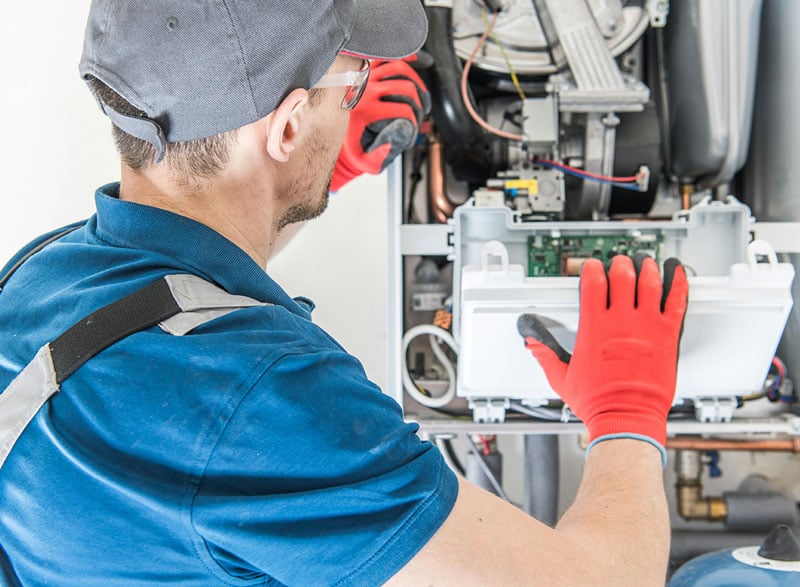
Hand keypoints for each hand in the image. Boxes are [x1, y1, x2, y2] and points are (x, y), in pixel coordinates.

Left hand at [330, 58, 429, 191]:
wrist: (331, 129)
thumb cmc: (351, 144)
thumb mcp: (363, 158)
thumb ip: (379, 157)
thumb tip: (394, 142)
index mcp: (365, 111)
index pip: (403, 110)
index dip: (414, 121)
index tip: (413, 128)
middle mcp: (365, 90)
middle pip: (405, 87)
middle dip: (418, 103)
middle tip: (419, 114)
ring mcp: (365, 76)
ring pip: (399, 67)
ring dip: (416, 81)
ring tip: (419, 96)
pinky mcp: (366, 68)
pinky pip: (387, 56)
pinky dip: (404, 57)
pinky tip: (416, 62)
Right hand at [517, 254, 687, 460]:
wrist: (626, 418)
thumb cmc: (598, 402)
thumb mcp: (561, 377)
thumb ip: (545, 355)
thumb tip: (532, 342)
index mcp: (594, 328)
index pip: (593, 283)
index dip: (591, 269)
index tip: (592, 267)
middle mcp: (620, 322)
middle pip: (622, 276)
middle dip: (620, 264)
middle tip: (620, 263)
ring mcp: (646, 327)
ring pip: (649, 283)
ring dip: (646, 268)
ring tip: (645, 262)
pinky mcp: (667, 336)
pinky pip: (676, 302)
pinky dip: (677, 283)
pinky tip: (677, 273)